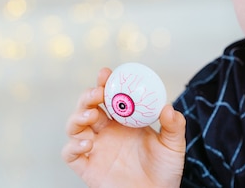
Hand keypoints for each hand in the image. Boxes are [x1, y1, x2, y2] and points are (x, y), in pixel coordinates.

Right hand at [61, 68, 185, 187]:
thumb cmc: (165, 170)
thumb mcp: (174, 145)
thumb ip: (174, 126)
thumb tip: (168, 107)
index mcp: (124, 121)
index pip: (110, 97)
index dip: (104, 83)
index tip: (106, 73)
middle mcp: (107, 132)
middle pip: (88, 107)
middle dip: (88, 95)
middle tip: (99, 92)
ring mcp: (95, 148)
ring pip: (75, 126)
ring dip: (78, 116)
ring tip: (92, 114)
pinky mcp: (87, 167)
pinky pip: (70, 153)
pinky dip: (73, 144)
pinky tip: (88, 142)